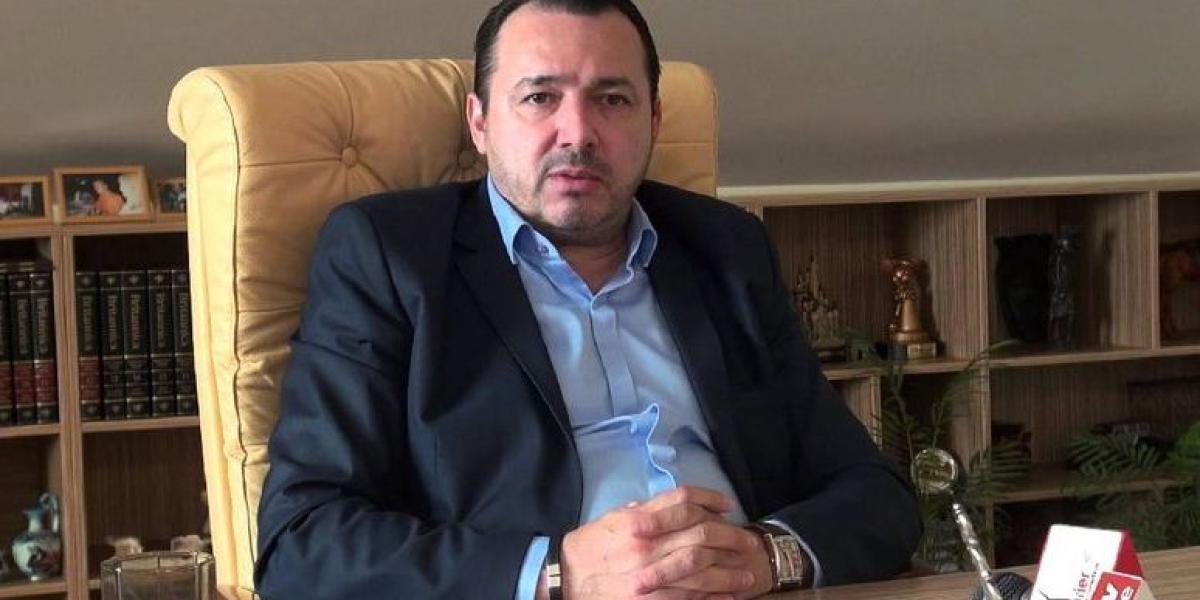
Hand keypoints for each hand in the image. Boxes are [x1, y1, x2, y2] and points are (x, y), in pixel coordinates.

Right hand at [555, 486, 763, 598]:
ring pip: (701, 569)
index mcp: (636, 520)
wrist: (564, 580)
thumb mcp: (612, 519)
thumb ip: (643, 510)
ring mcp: (648, 576)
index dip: (710, 500)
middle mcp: (645, 545)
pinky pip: (689, 597)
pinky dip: (712, 596)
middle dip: (730, 537)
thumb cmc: (588, 547)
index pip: (682, 502)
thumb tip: (673, 505)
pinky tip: (729, 596)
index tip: (728, 506)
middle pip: (700, 535)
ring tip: (749, 574)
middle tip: (748, 542)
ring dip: (730, 572)